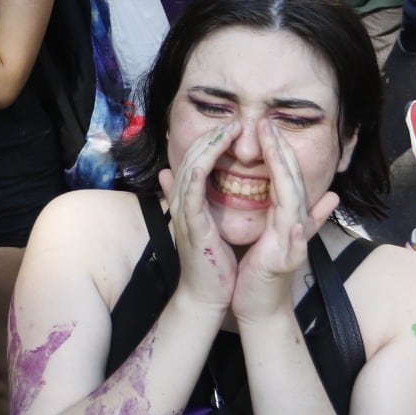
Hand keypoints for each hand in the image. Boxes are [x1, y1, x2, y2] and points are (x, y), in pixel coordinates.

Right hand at [157, 122, 239, 311]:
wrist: (209, 294)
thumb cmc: (213, 261)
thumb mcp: (208, 223)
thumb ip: (201, 198)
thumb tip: (182, 177)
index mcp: (190, 200)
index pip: (196, 160)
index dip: (211, 141)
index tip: (232, 127)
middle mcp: (183, 202)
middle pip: (191, 157)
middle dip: (211, 136)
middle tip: (232, 120)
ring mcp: (184, 212)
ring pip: (190, 168)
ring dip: (208, 146)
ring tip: (227, 130)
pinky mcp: (191, 224)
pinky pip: (191, 191)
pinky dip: (197, 171)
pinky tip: (208, 157)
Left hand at [230, 121, 340, 323]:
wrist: (259, 307)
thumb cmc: (262, 271)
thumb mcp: (279, 235)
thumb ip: (301, 214)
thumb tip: (333, 196)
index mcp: (288, 218)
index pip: (288, 177)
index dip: (280, 151)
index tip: (268, 125)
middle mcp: (294, 228)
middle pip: (293, 185)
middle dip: (282, 154)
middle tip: (270, 125)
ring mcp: (292, 246)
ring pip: (295, 208)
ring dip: (287, 180)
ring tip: (277, 153)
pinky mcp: (285, 266)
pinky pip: (294, 249)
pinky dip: (297, 234)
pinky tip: (294, 222)